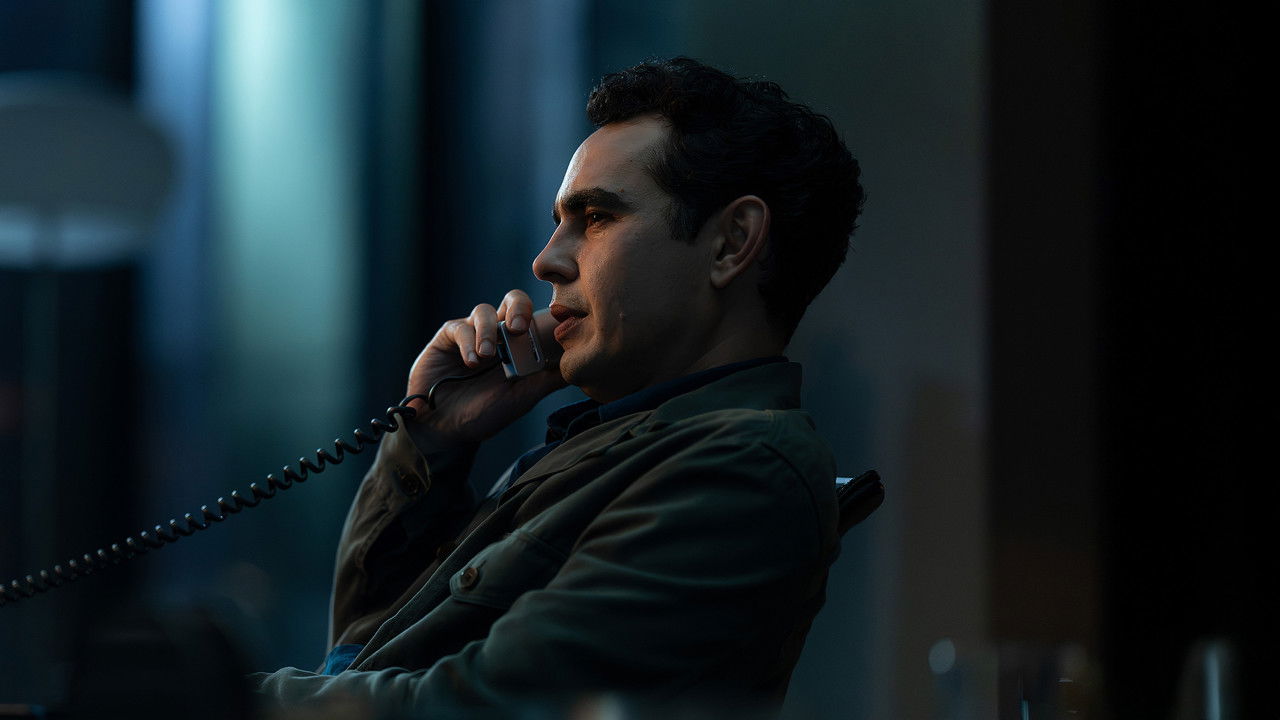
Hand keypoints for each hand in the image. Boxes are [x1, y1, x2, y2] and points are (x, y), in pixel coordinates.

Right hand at [403, 290, 565, 452]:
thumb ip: (549, 380)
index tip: (554, 324)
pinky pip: (460, 327)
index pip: (537, 317)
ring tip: (488, 356)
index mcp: (520, 344)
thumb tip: (583, 366)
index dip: (546, 315)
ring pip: (485, 311)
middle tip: (519, 328)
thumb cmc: (487, 413)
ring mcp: (473, 332)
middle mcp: (498, 333)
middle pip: (514, 301)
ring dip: (488, 331)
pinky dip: (468, 341)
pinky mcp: (448, 337)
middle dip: (519, 308)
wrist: (447, 429)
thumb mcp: (524, 397)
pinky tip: (472, 361)